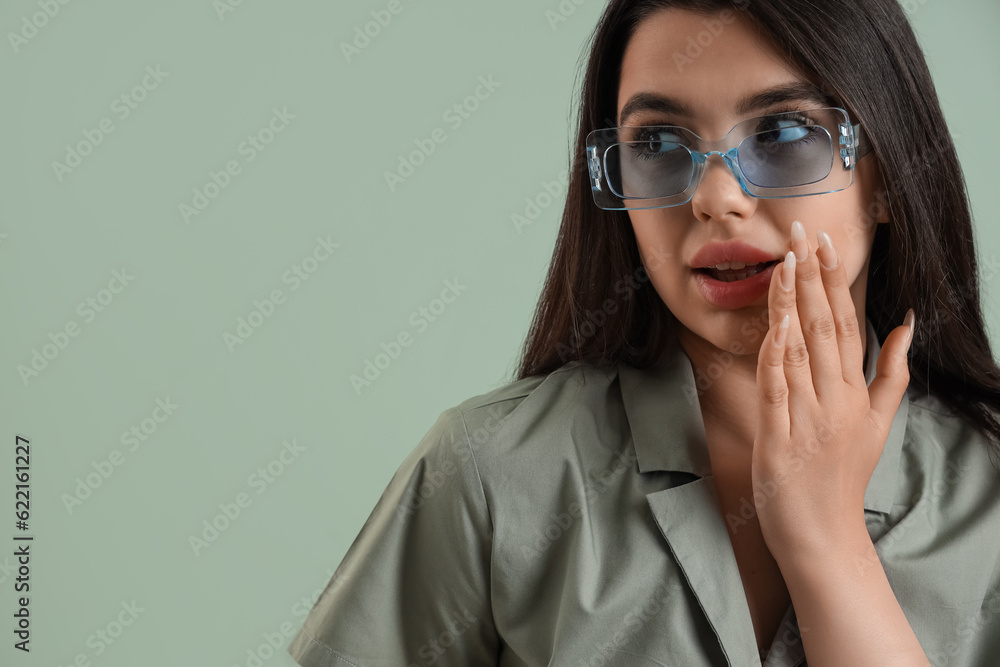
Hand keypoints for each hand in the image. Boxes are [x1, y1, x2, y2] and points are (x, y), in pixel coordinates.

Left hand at [751, 220, 913, 564]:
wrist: (823, 534)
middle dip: (815, 278)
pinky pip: (777, 388)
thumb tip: (905, 326)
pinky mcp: (779, 437)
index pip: (848, 325)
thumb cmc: (843, 476)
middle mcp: (835, 399)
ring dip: (793, 304)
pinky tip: (776, 326)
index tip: (828, 245)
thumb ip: (891, 374)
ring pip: (800, 350)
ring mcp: (808, 417)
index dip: (836, 284)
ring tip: (787, 261)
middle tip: (804, 233)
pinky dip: (777, 356)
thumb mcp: (878, 424)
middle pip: (826, 328)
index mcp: (855, 393)